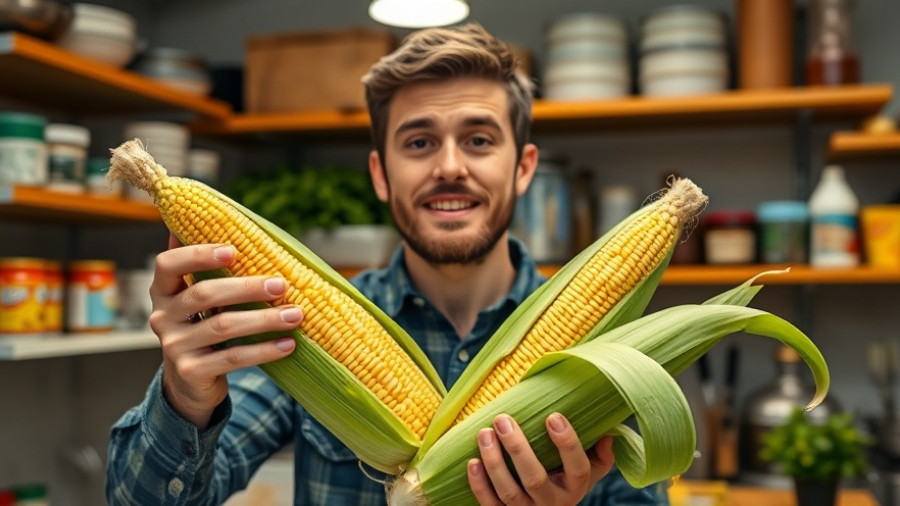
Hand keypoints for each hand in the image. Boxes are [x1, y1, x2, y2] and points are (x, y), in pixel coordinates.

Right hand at [150, 234, 300, 428]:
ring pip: (222, 327)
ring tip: (295, 315)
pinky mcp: (191, 372)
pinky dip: (264, 350)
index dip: (198, 254)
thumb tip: (218, 215)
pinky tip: (288, 344)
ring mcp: (174, 346)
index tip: (233, 250)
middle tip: (281, 285)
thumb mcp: (201, 300)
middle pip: (203, 294)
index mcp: (163, 292)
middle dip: (246, 287)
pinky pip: (232, 358)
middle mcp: (161, 317)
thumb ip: (206, 267)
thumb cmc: (204, 328)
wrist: (191, 383)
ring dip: (264, 319)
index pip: (168, 265)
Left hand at [467, 413, 614, 505]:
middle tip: (503, 419)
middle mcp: (553, 503)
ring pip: (509, 492)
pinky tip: (472, 462)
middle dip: (517, 448)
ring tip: (484, 433)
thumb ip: (600, 454)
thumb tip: (608, 434)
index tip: (553, 416)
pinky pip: (490, 505)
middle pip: (535, 479)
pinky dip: (479, 485)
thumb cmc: (568, 481)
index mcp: (575, 488)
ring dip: (494, 462)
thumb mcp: (590, 471)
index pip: (578, 468)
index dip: (567, 443)